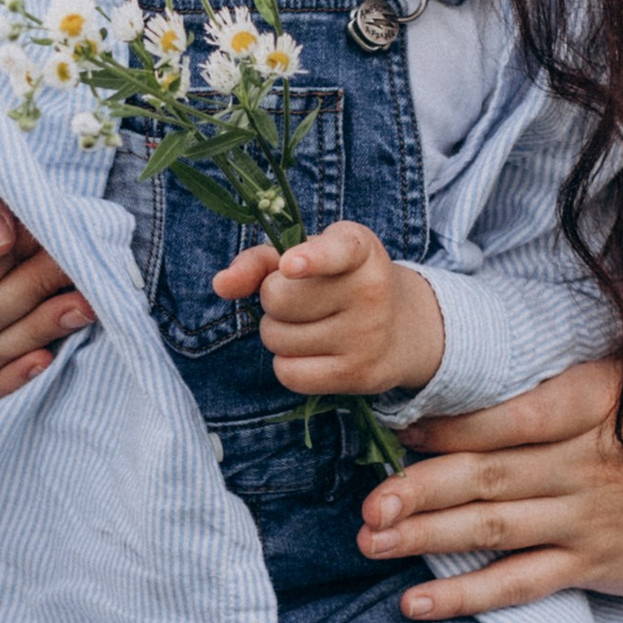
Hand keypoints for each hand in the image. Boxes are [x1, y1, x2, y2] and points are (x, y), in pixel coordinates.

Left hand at [214, 224, 446, 401]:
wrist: (401, 328)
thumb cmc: (336, 284)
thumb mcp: (306, 257)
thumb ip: (260, 261)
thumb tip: (221, 284)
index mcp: (359, 248)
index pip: (336, 251)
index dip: (309, 258)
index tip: (290, 265)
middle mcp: (370, 289)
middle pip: (277, 298)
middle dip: (273, 300)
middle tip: (300, 300)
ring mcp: (368, 335)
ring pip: (277, 338)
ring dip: (278, 333)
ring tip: (310, 326)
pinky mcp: (359, 374)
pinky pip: (289, 373)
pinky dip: (286, 364)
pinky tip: (310, 353)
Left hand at [351, 358, 622, 617]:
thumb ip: (583, 357)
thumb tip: (511, 319)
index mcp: (595, 408)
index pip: (512, 417)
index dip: (452, 424)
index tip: (398, 423)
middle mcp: (587, 466)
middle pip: (491, 477)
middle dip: (423, 489)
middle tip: (367, 500)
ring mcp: (587, 520)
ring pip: (495, 530)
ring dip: (428, 537)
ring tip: (370, 539)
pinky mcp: (589, 566)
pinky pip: (520, 585)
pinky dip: (467, 598)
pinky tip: (415, 604)